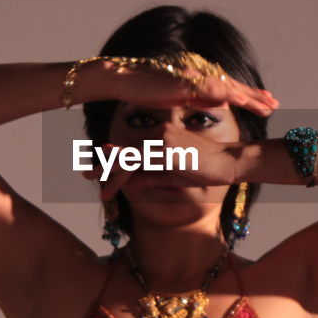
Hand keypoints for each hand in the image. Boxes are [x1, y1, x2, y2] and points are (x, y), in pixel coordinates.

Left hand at [91, 137, 241, 200]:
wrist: (231, 161)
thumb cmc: (208, 168)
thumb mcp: (175, 175)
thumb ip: (152, 177)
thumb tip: (131, 185)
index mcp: (161, 135)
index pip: (132, 148)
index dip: (113, 160)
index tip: (98, 170)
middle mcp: (158, 132)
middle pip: (124, 150)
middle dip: (104, 164)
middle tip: (86, 174)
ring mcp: (161, 138)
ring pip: (127, 156)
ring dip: (108, 171)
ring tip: (93, 182)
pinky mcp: (165, 148)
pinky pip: (137, 162)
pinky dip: (120, 174)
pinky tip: (109, 184)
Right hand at [104, 61, 277, 116]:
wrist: (123, 81)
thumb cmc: (145, 90)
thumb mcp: (178, 98)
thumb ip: (200, 99)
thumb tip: (221, 105)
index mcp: (199, 80)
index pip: (228, 89)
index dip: (248, 96)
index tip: (265, 103)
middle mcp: (200, 75)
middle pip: (233, 86)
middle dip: (255, 96)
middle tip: (274, 104)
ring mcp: (193, 77)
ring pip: (228, 87)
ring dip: (248, 96)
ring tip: (267, 104)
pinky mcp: (185, 82)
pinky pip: (211, 89)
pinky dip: (227, 94)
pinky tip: (241, 100)